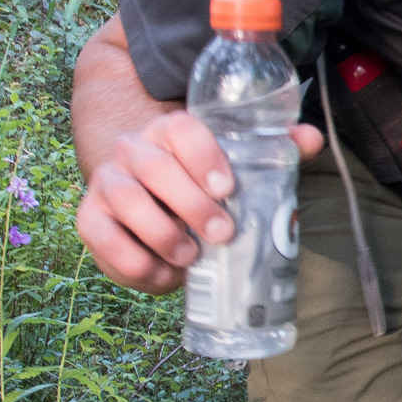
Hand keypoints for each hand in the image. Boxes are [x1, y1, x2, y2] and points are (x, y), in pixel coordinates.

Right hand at [75, 110, 321, 292]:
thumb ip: (271, 152)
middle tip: (222, 233)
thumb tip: (311, 138)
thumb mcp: (233, 169)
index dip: (203, 155)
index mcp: (170, 132)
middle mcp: (133, 150)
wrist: (145, 205)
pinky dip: (134, 260)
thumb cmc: (198, 187)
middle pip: (154, 167)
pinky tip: (163, 273)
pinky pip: (103, 237)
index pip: (180, 128)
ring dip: (162, 233)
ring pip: (126, 200)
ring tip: (191, 257)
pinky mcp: (91, 219)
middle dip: (190, 203)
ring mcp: (107, 182)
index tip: (227, 187)